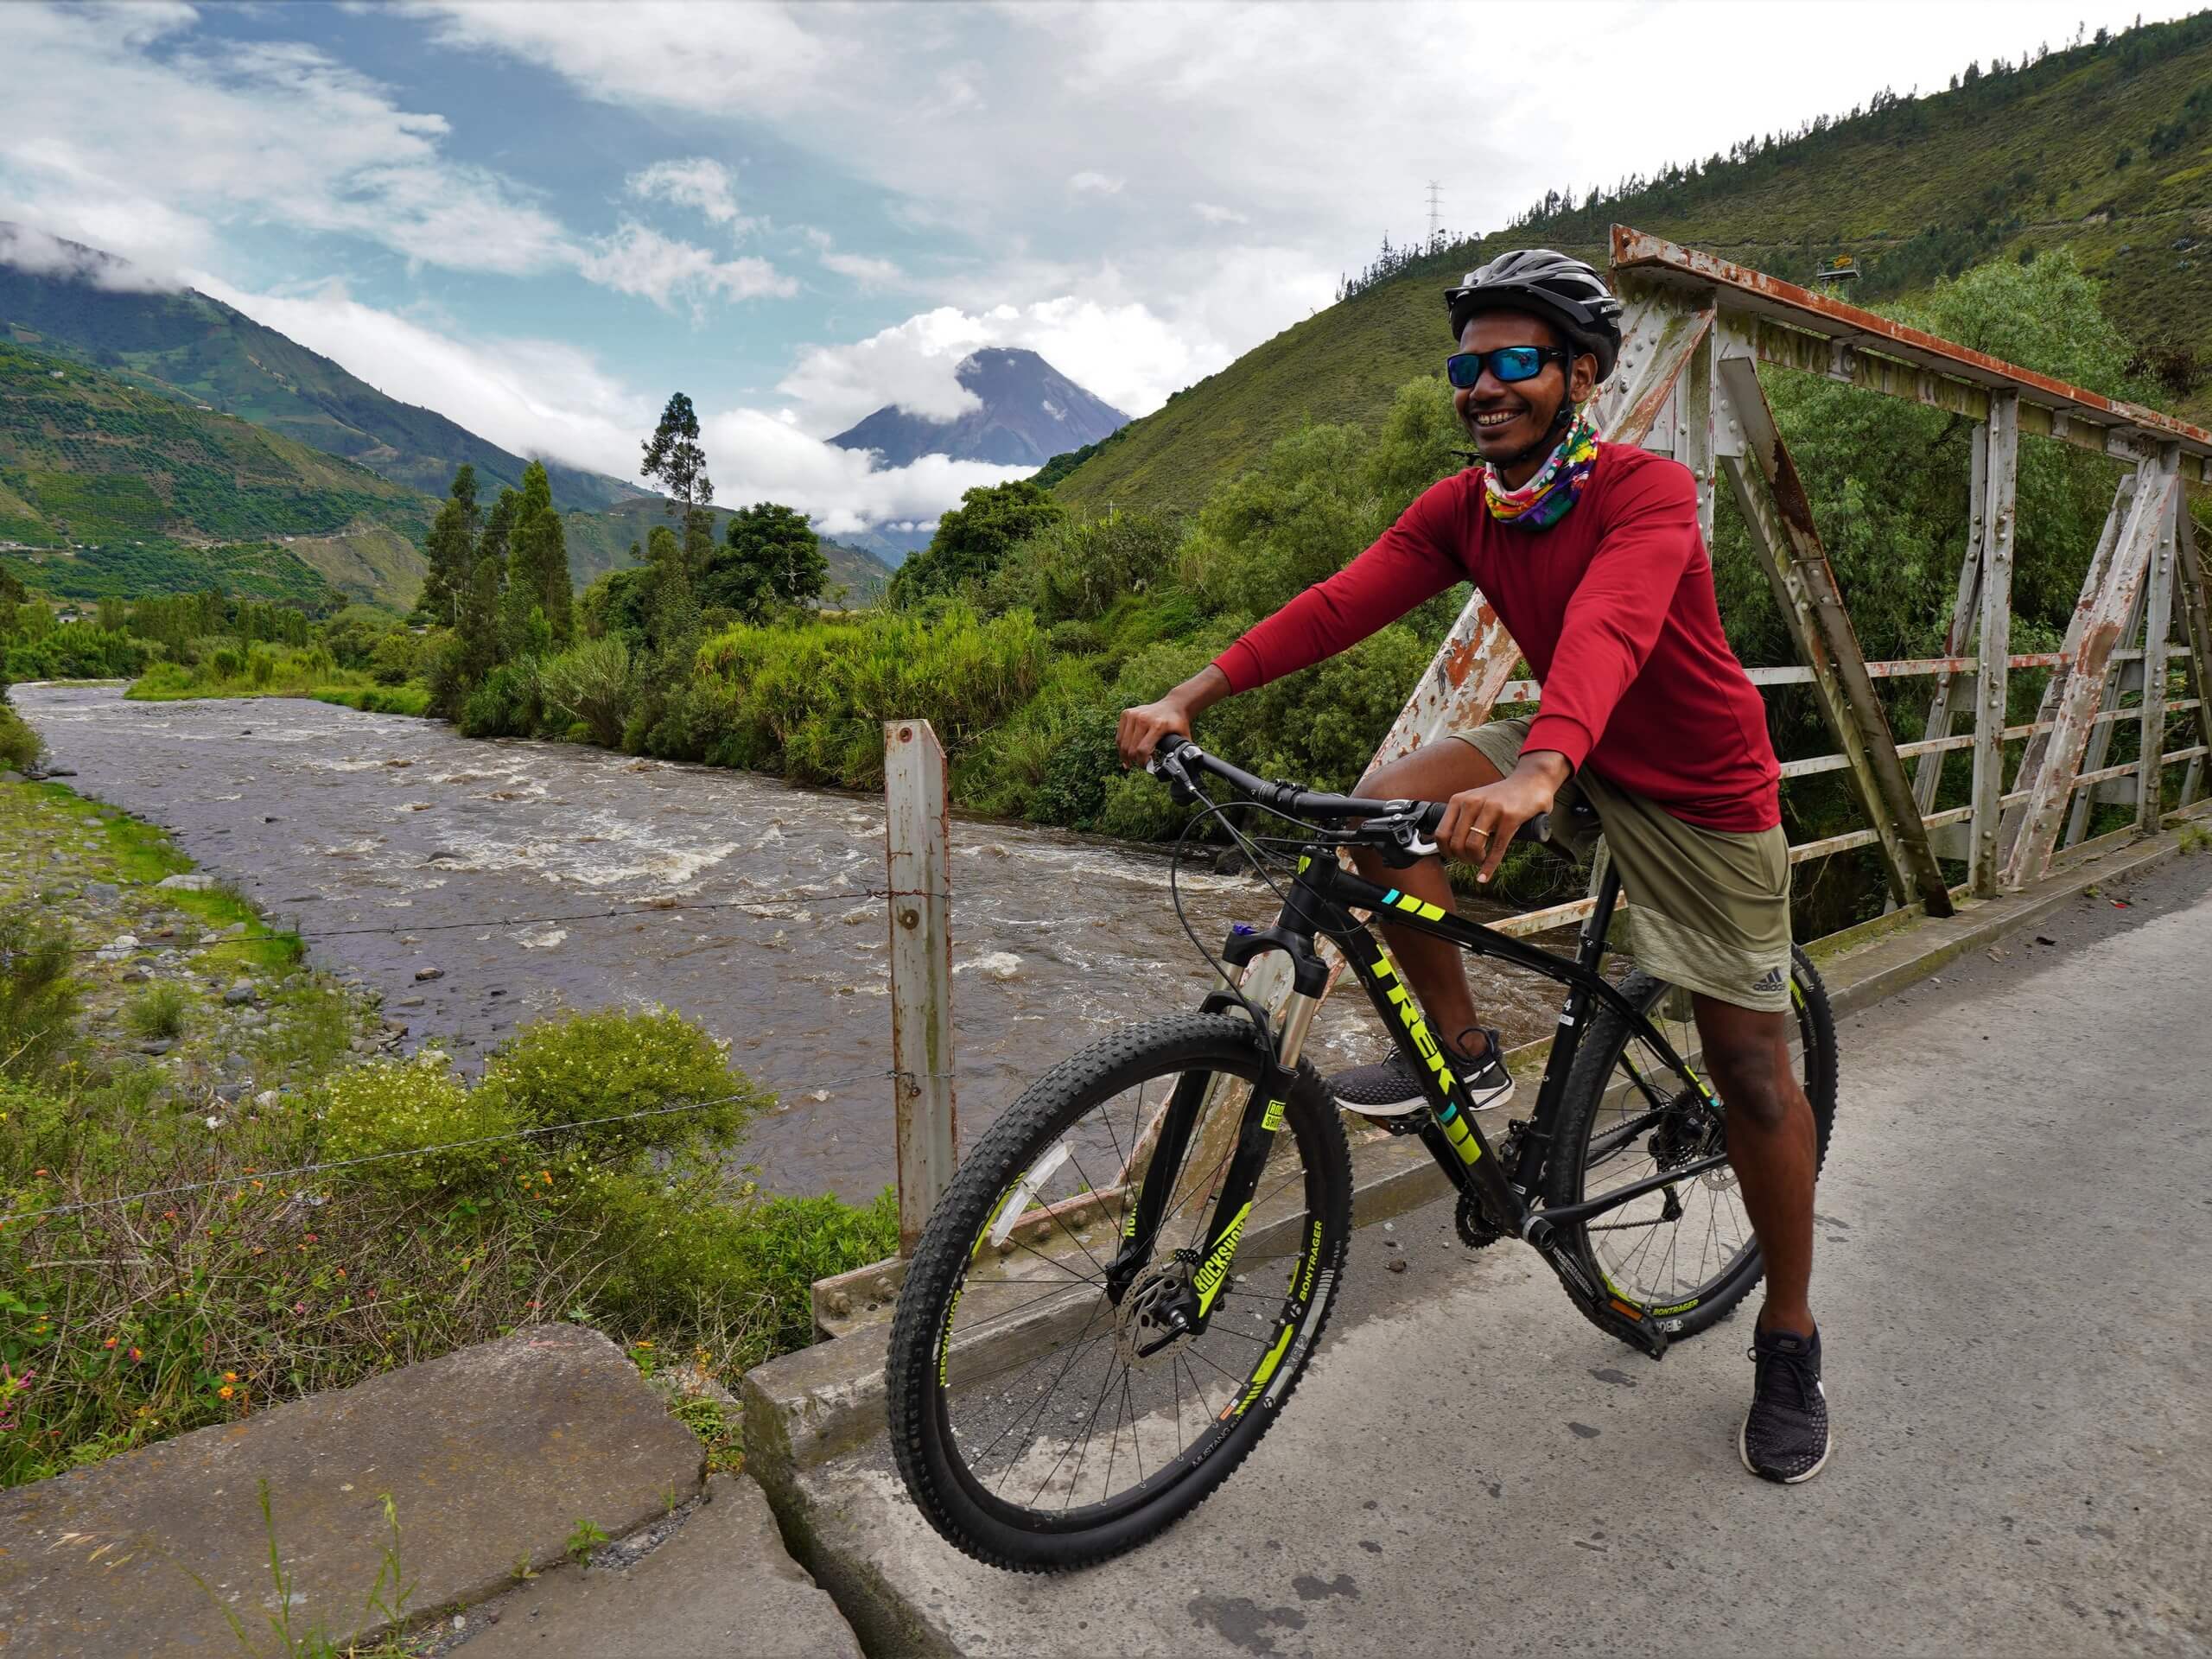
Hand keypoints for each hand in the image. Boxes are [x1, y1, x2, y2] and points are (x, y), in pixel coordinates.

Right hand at [1116, 697, 1193, 768]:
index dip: (1142, 763)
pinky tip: (1126, 752)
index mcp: (1157, 725)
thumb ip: (1183, 753)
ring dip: (1125, 756)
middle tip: (1140, 765)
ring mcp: (1133, 714)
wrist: (1174, 705)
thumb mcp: (1183, 738)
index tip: (1147, 767)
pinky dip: (1122, 746)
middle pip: (1131, 748)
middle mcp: (1143, 718)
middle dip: (1134, 761)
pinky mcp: (1126, 713)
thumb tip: (1183, 768)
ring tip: (1130, 762)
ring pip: (1123, 743)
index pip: (1142, 750)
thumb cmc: (1178, 723)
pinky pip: (1120, 735)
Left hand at [1435, 752, 1568, 883]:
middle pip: (1456, 843)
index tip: (1454, 857)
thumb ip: (1462, 816)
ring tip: (1480, 861)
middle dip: (1462, 858)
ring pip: (1473, 846)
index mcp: (1459, 800)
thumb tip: (1447, 843)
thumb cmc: (1501, 797)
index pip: (1441, 834)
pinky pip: (1496, 849)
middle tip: (1471, 860)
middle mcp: (1472, 803)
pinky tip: (1484, 877)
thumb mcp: (1475, 800)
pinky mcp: (1510, 818)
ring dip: (1475, 861)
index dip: (1445, 851)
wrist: (1531, 780)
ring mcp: (1492, 810)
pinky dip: (1489, 867)